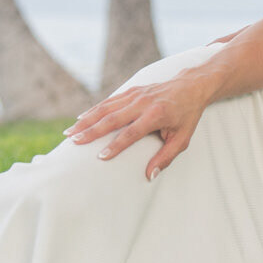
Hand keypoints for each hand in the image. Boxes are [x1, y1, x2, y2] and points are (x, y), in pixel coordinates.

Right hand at [63, 73, 212, 178]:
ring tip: (70, 132)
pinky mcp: (132, 90)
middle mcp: (144, 102)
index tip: (100, 157)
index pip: (132, 133)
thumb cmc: (187, 116)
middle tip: (74, 142)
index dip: (116, 146)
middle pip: (113, 118)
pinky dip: (94, 109)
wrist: (191, 86)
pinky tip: (81, 117)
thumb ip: (166, 157)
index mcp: (157, 114)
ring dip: (87, 120)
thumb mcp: (183, 139)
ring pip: (107, 107)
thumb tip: (150, 176)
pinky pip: (110, 100)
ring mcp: (136, 94)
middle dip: (92, 131)